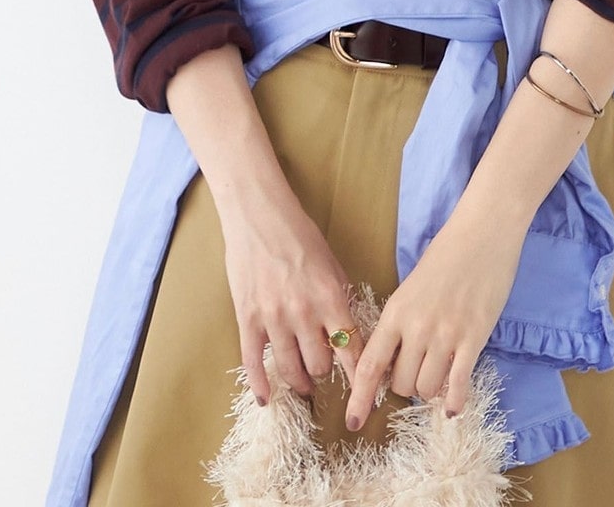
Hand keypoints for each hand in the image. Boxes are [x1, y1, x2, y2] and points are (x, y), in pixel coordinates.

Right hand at [220, 194, 364, 404]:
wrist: (258, 215)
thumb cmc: (298, 234)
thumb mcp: (331, 263)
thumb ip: (340, 297)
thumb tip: (349, 329)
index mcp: (330, 297)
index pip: (351, 349)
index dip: (359, 377)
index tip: (366, 394)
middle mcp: (303, 312)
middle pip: (320, 365)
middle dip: (324, 372)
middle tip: (324, 372)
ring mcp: (273, 318)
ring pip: (290, 369)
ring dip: (300, 382)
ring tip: (304, 385)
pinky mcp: (247, 319)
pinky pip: (253, 362)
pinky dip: (260, 385)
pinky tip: (267, 398)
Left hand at [344, 213, 522, 429]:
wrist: (482, 233)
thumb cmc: (446, 255)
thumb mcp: (411, 287)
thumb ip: (402, 322)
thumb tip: (396, 359)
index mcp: (395, 312)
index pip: (370, 365)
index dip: (360, 398)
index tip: (354, 422)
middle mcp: (416, 328)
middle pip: (401, 384)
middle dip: (405, 387)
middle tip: (415, 373)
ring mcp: (446, 335)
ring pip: (427, 388)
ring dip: (430, 391)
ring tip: (437, 375)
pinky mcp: (474, 338)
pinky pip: (459, 383)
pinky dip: (454, 401)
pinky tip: (452, 407)